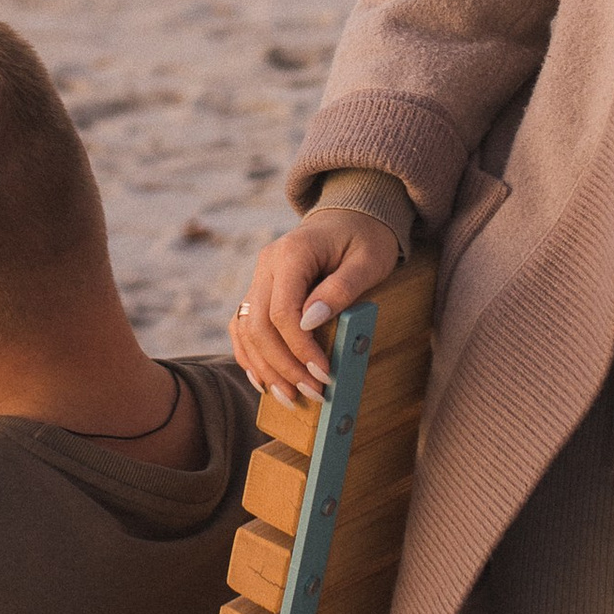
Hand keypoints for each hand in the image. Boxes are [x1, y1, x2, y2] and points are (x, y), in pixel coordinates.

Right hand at [234, 208, 401, 404]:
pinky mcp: (260, 290)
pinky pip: (244, 326)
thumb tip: (309, 323)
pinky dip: (251, 355)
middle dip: (284, 366)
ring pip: (246, 329)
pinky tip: (266, 381)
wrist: (352, 216)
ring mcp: (260, 277)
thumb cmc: (366, 238)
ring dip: (265, 367)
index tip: (325, 374)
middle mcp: (267, 264)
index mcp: (292, 253)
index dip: (301, 349)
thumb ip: (341, 289)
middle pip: (259, 325)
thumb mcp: (369, 261)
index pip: (283, 312)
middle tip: (313, 394)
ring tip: (291, 397)